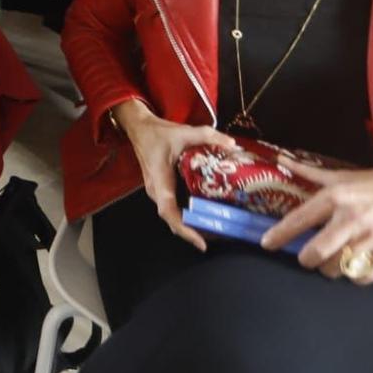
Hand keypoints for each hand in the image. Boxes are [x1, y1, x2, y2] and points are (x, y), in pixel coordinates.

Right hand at [111, 101, 239, 249]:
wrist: (139, 128)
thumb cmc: (157, 133)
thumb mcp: (182, 132)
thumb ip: (207, 136)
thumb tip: (233, 144)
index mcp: (160, 182)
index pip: (169, 213)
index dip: (185, 230)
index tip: (202, 244)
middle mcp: (157, 192)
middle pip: (175, 220)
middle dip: (197, 231)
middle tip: (223, 236)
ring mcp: (159, 192)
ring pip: (175, 216)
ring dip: (195, 225)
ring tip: (220, 229)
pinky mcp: (163, 190)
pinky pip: (176, 208)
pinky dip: (191, 215)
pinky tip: (209, 213)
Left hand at [262, 161, 372, 283]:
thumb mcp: (346, 174)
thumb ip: (311, 172)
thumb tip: (282, 158)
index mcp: (336, 196)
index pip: (299, 219)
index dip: (279, 235)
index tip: (266, 244)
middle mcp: (351, 217)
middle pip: (316, 252)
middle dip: (307, 260)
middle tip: (308, 258)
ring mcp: (372, 237)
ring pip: (338, 267)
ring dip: (331, 269)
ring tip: (334, 261)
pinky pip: (364, 276)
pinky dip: (356, 277)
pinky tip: (355, 267)